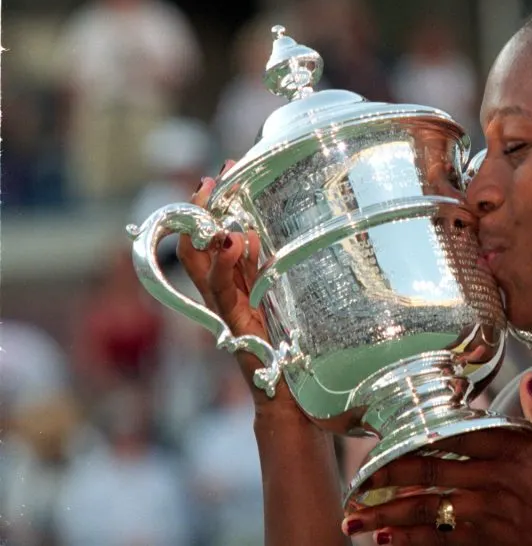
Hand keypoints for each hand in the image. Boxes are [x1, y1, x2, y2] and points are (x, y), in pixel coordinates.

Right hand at [176, 161, 299, 414]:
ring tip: (212, 199)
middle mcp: (226, 297)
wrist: (288, 401)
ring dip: (206, 229)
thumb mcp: (284, 302)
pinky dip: (226, 264)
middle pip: (199, 246)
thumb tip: (263, 230)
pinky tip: (235, 239)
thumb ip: (270, 272)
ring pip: (203, 264)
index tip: (223, 173)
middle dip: (197, 211)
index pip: (217, 239)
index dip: (214, 207)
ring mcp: (227, 311)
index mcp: (238, 288)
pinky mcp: (236, 325)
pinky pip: (224, 291)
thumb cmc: (291, 355)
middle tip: (209, 178)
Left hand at [342, 373, 531, 545]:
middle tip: (354, 481)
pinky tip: (388, 540)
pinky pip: (442, 541)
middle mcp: (493, 480)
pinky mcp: (489, 544)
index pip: (457, 436)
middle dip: (388, 476)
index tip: (388, 436)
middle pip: (431, 472)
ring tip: (354, 519)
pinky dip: (412, 540)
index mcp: (514, 451)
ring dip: (388, 513)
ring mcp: (488, 514)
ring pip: (428, 508)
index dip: (420, 435)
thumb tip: (530, 378)